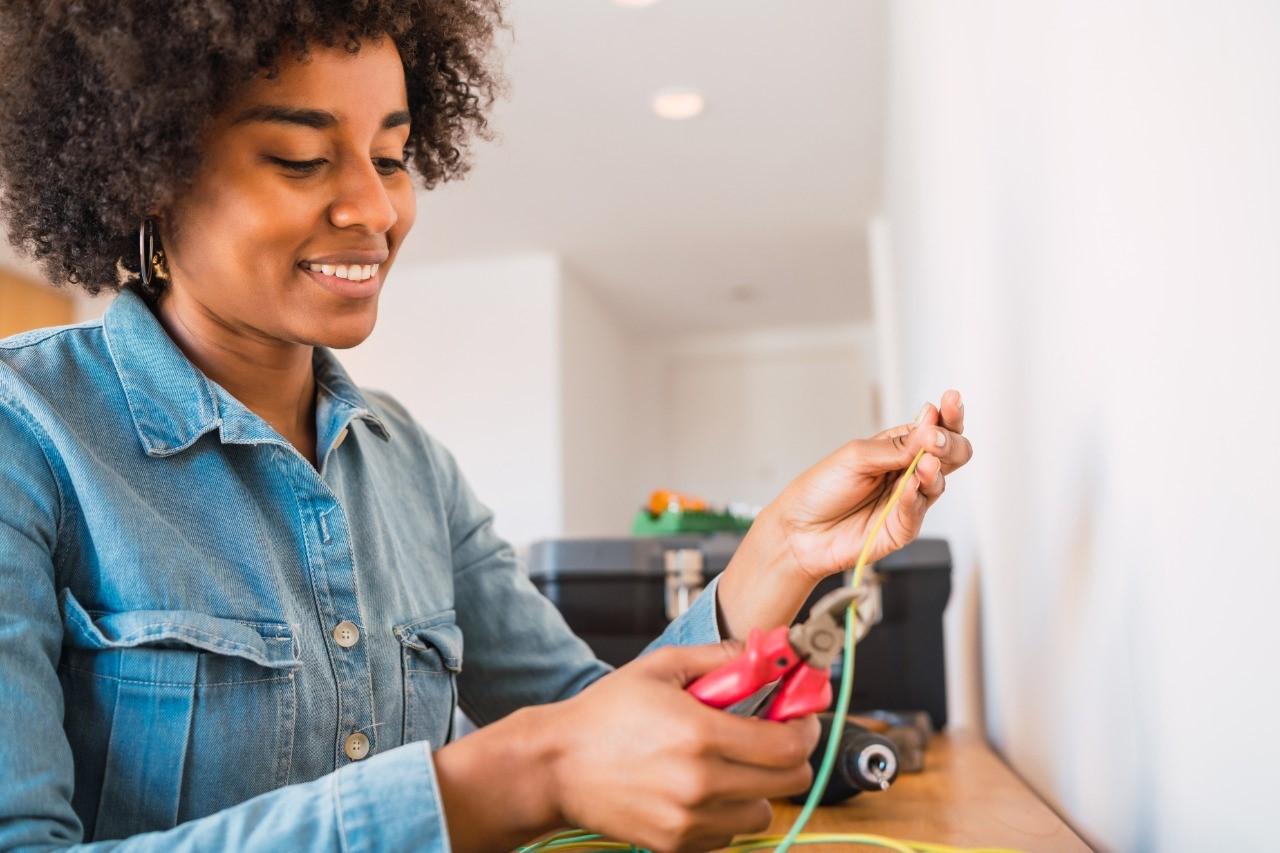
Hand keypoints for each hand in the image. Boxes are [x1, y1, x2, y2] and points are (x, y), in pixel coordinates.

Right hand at [546, 641, 820, 852]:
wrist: (556, 767)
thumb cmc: (603, 715)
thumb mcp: (658, 668)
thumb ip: (717, 657)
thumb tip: (762, 653)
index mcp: (700, 734)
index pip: (788, 744)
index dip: (805, 729)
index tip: (800, 719)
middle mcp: (701, 783)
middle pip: (789, 781)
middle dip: (790, 757)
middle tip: (772, 739)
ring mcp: (690, 819)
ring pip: (762, 813)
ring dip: (759, 788)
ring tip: (731, 765)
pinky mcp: (677, 844)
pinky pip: (730, 834)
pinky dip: (728, 813)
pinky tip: (704, 789)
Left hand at [770, 389, 972, 581]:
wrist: (799, 529)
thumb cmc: (822, 488)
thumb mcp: (855, 456)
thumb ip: (896, 446)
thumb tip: (931, 425)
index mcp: (898, 447)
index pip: (934, 428)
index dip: (948, 414)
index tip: (952, 400)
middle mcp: (908, 472)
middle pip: (950, 455)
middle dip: (950, 442)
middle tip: (937, 438)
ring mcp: (908, 500)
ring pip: (939, 482)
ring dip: (934, 469)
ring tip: (925, 462)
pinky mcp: (902, 527)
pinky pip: (917, 511)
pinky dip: (915, 497)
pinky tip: (910, 486)